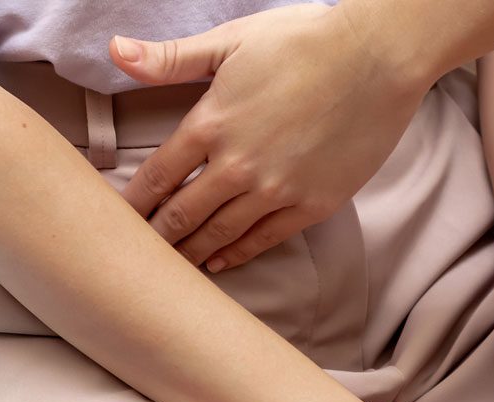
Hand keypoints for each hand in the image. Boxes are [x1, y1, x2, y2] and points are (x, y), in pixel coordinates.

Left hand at [109, 4, 431, 271]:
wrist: (379, 58)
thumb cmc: (305, 41)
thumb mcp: (232, 40)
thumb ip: (171, 58)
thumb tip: (115, 50)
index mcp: (211, 122)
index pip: (157, 176)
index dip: (133, 204)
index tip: (117, 221)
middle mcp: (237, 164)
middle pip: (181, 215)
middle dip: (155, 238)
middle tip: (136, 256)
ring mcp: (275, 190)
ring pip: (219, 234)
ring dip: (190, 253)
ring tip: (169, 268)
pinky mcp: (311, 205)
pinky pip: (264, 239)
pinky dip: (236, 254)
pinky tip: (219, 261)